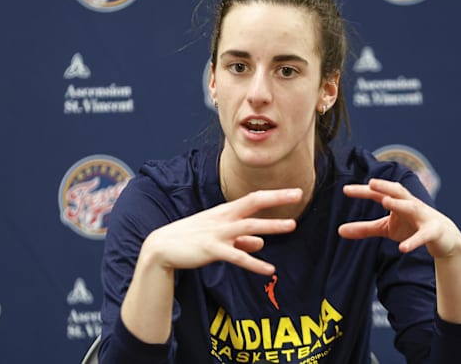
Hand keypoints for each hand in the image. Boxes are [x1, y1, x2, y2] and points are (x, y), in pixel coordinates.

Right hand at [141, 188, 300, 275]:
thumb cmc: (191, 240)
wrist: (162, 248)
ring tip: (292, 226)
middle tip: (298, 193)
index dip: (274, 194)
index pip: (253, 198)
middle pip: (253, 204)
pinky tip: (270, 269)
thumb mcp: (218, 236)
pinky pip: (237, 257)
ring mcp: (217, 233)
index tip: (294, 191)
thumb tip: (261, 243)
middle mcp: (223, 218)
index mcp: (224, 212)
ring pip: (249, 226)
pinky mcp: (211, 250)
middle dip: (276, 198)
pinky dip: (254, 263)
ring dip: (271, 226)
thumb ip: (241, 240)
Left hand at [338, 178, 460, 258]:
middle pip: (397, 192)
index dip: (363, 191)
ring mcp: (424, 216)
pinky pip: (423, 235)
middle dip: (385, 186)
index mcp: (397, 202)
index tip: (345, 190)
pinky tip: (402, 249)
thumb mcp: (386, 228)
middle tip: (371, 182)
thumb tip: (339, 231)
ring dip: (400, 204)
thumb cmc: (411, 227)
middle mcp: (410, 204)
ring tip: (386, 202)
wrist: (444, 238)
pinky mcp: (434, 232)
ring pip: (412, 207)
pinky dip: (414, 241)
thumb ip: (364, 228)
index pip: (378, 194)